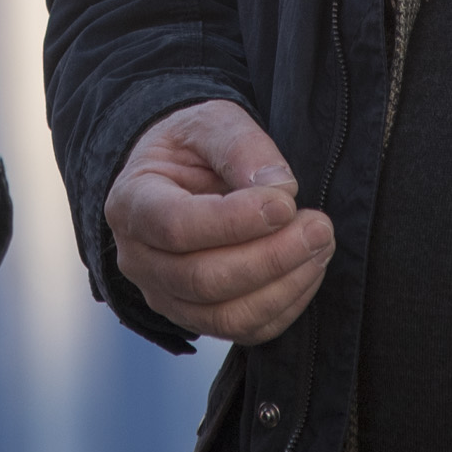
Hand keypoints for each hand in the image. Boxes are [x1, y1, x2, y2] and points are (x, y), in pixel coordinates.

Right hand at [104, 99, 332, 343]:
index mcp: (131, 203)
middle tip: (318, 227)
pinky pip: (244, 329)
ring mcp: (165, 295)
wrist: (182, 174)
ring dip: (284, 286)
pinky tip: (309, 268)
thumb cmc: (194, 146)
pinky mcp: (198, 317)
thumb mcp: (212, 123)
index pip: (174, 226)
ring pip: (225, 314)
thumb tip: (278, 189)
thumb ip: (241, 147)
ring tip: (320, 245)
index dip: (233, 222)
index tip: (285, 203)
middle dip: (270, 258)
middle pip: (202, 279)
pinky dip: (286, 305)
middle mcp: (138, 259)